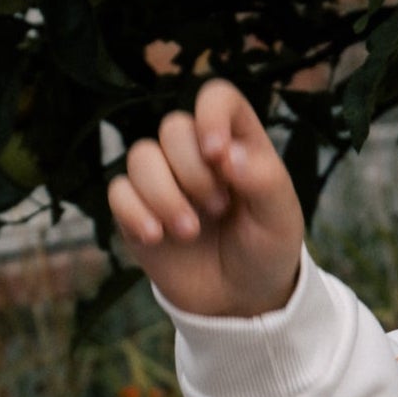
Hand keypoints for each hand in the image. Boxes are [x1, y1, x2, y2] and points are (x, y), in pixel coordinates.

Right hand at [108, 80, 304, 318]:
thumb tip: (227, 153)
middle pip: (173, 128)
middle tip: (218, 209)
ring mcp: (164, 179)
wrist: (240, 299)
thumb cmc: (266, 249)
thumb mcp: (280, 218)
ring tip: (189, 232)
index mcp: (237, 142)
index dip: (210, 115)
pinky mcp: (137, 209)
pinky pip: (117, 191)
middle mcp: (196, 153)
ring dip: (164, 195)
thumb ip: (263, 180)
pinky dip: (134, 213)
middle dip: (192, 172)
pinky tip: (157, 237)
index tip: (217, 154)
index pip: (217, 97)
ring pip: (140, 156)